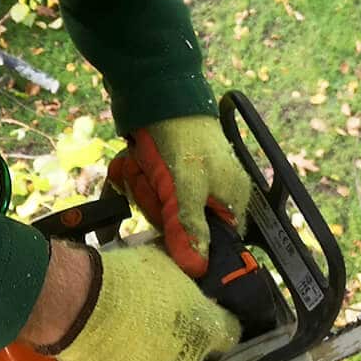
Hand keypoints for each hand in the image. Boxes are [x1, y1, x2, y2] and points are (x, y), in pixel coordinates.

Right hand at [46, 242, 239, 360]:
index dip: (215, 322)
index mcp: (204, 328)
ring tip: (122, 338)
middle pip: (192, 356)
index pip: (229, 332)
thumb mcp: (162, 264)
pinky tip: (107, 355)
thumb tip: (185, 280)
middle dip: (177, 342)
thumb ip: (182, 280)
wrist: (78, 304)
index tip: (200, 315)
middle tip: (148, 321)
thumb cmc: (122, 278)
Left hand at [106, 114, 251, 276]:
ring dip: (144, 190)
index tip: (168, 225)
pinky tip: (130, 169)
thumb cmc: (181, 139)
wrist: (157, 91)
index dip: (187, 239)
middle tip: (152, 186)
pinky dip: (135, 180)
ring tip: (141, 169)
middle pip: (183, 224)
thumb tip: (197, 269)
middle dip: (158, 208)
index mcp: (231, 197)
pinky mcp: (165, 167)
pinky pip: (147, 187)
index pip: (214, 241)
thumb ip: (190, 227)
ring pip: (161, 206)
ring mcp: (187, 178)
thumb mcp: (186, 187)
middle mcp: (213, 190)